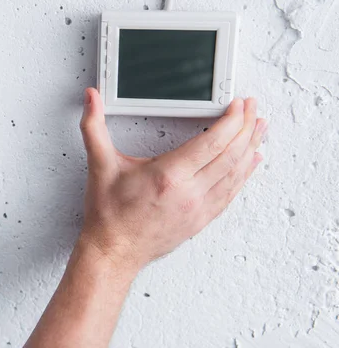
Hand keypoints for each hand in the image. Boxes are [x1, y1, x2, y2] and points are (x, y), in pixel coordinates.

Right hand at [78, 88, 266, 273]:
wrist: (114, 252)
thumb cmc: (109, 214)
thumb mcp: (100, 165)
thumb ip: (93, 127)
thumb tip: (90, 98)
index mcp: (168, 176)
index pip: (212, 142)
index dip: (231, 120)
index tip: (238, 104)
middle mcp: (189, 193)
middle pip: (231, 155)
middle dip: (246, 127)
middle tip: (252, 108)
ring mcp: (198, 208)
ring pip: (236, 174)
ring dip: (251, 147)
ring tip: (259, 128)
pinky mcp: (201, 220)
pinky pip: (231, 193)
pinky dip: (245, 174)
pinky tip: (252, 162)